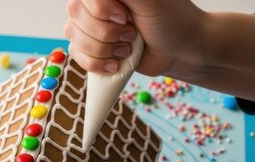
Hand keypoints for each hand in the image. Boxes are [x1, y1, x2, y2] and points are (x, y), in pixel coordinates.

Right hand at [64, 0, 207, 75]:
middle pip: (75, 15)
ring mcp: (91, 25)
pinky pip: (76, 55)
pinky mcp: (92, 47)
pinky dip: (97, 63)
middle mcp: (96, 2)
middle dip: (106, 32)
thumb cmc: (171, 20)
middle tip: (131, 33)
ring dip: (104, 49)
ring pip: (74, 37)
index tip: (125, 17)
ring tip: (127, 48)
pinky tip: (116, 62)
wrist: (180, 51)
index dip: (100, 10)